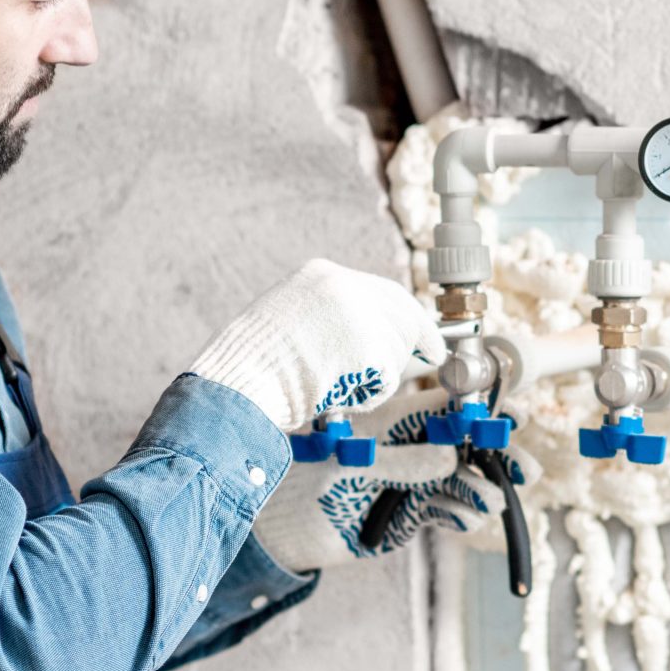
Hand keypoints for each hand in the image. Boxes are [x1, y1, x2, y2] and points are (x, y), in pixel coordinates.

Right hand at [191, 259, 445, 432]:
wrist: (238, 386)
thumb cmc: (253, 367)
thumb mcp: (292, 321)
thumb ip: (334, 321)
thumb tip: (379, 341)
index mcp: (322, 275)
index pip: (383, 291)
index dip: (408, 316)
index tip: (426, 336)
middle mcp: (344, 286)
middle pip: (402, 314)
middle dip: (416, 340)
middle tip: (431, 357)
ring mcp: (359, 315)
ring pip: (396, 349)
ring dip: (379, 375)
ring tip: (335, 384)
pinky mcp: (369, 347)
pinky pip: (387, 379)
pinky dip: (369, 395)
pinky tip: (335, 394)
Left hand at [250, 390, 513, 572]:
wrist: (282, 529)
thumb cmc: (304, 481)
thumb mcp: (352, 468)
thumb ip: (400, 464)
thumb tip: (449, 459)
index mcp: (394, 422)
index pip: (446, 408)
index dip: (482, 411)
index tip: (514, 417)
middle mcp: (409, 449)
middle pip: (464, 445)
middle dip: (497, 455)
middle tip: (526, 470)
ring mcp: (412, 482)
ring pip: (459, 481)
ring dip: (480, 489)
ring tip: (491, 502)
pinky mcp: (411, 514)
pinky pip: (443, 511)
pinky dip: (458, 515)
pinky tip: (464, 520)